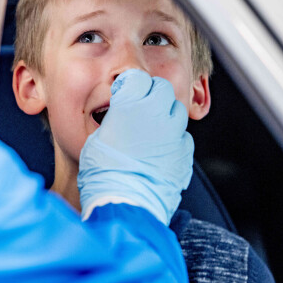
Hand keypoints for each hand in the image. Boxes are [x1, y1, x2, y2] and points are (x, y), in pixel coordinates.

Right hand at [78, 69, 193, 223]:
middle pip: (162, 88)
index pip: (137, 79)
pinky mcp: (185, 152)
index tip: (124, 94)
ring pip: (176, 110)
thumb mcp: (97, 138)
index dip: (130, 87)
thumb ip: (114, 120)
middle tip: (139, 109)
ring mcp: (175, 132)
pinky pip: (182, 137)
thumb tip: (118, 117)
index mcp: (131, 104)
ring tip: (150, 132)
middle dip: (152, 95)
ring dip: (165, 116)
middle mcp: (157, 112)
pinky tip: (159, 153)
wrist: (126, 203)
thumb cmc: (103, 173)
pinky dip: (173, 141)